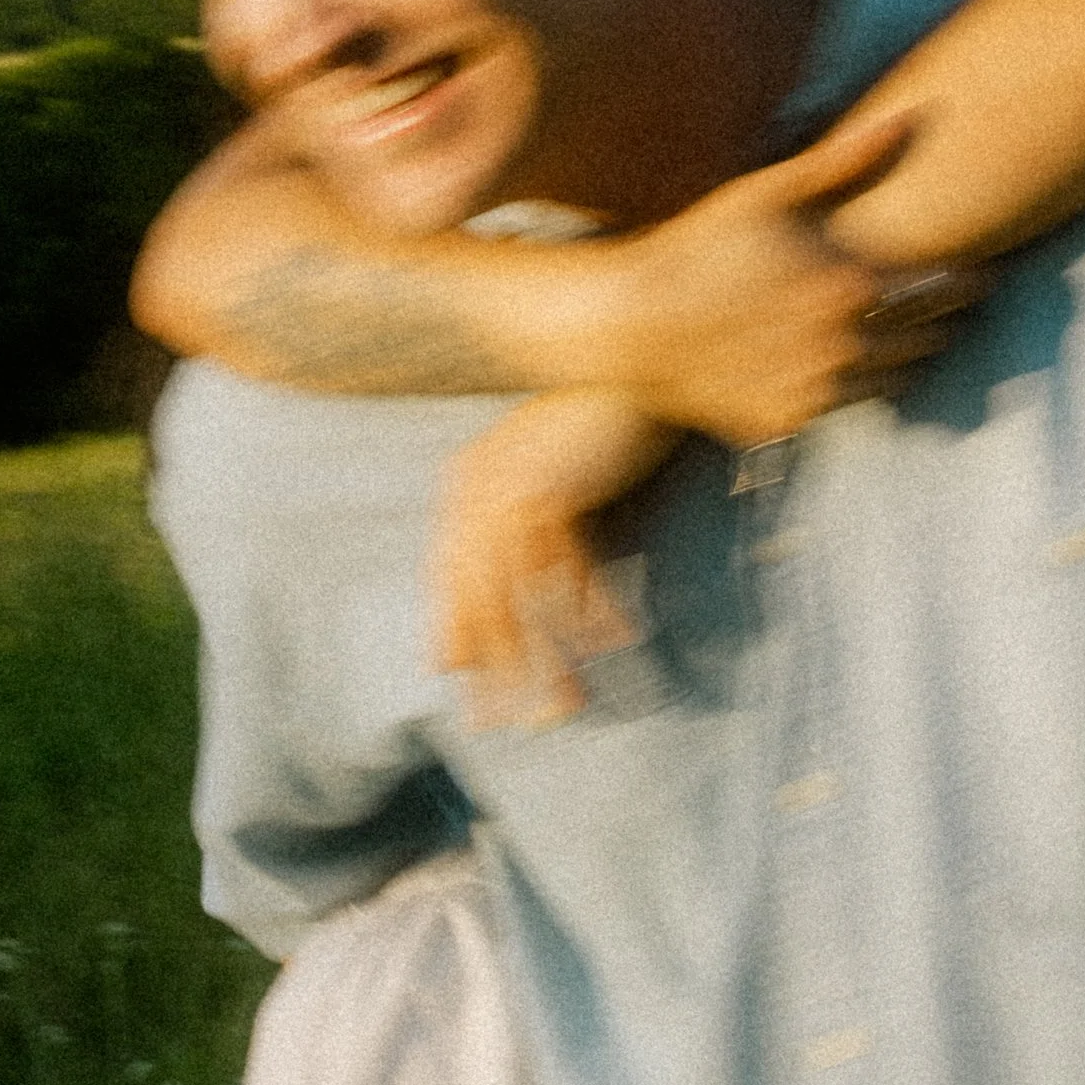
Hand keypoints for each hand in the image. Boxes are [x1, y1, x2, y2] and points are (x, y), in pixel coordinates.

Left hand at [434, 393, 672, 728]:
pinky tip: (611, 642)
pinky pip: (565, 564)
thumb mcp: (554, 483)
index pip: (453, 579)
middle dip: (500, 668)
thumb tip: (517, 603)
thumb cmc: (599, 423)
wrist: (631, 358)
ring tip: (568, 707)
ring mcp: (508, 485)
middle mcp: (476, 487)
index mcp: (469, 483)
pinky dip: (589, 606)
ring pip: (518, 594)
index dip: (459, 638)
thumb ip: (527, 538)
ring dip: (546, 655)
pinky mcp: (548, 484)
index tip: (469, 695)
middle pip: (482, 598)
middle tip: (515, 726)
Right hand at [605, 113, 989, 444]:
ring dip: (899, 357)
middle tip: (951, 306)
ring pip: (890, 381)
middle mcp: (846, 349)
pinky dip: (847, 385)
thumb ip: (848, 160)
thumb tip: (911, 116)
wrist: (632, 321)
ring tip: (899, 334)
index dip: (965, 281)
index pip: (943, 291)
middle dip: (941, 321)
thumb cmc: (701, 244)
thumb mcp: (771, 190)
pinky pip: (840, 408)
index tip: (980, 273)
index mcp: (854, 290)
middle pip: (926, 340)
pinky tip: (839, 361)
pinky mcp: (787, 423)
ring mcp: (817, 393)